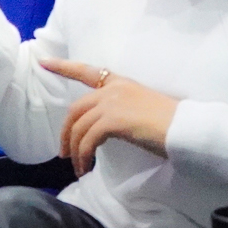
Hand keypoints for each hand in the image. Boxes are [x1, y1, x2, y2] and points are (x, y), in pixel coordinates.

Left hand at [41, 60, 177, 176]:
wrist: (183, 129)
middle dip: (66, 132)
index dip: (63, 66)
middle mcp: (114, 88)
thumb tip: (102, 129)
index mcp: (121, 83)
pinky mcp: (114, 120)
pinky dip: (83, 155)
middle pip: (76, 108)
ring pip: (79, 126)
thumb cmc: (168, 124)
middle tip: (64, 153)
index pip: (88, 70)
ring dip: (75, 149)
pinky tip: (86, 166)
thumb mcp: (140, 110)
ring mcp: (113, 103)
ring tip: (78, 166)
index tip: (44, 62)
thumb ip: (119, 111)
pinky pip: (88, 139)